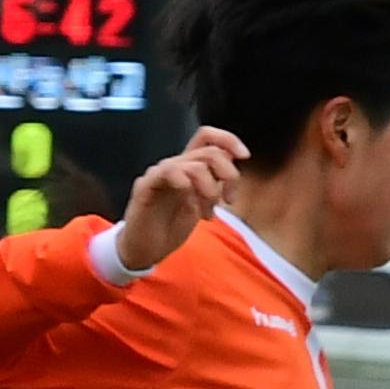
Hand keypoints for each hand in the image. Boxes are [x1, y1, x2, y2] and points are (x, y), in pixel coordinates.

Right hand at [116, 127, 246, 271]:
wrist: (145, 250)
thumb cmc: (171, 228)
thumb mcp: (202, 205)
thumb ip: (215, 184)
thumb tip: (232, 167)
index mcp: (188, 166)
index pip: (207, 137)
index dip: (228, 139)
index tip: (244, 156)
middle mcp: (174, 165)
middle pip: (210, 151)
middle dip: (229, 175)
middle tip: (228, 201)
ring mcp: (159, 174)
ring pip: (195, 165)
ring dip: (209, 190)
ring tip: (206, 213)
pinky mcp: (145, 186)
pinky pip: (168, 172)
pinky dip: (185, 183)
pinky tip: (189, 203)